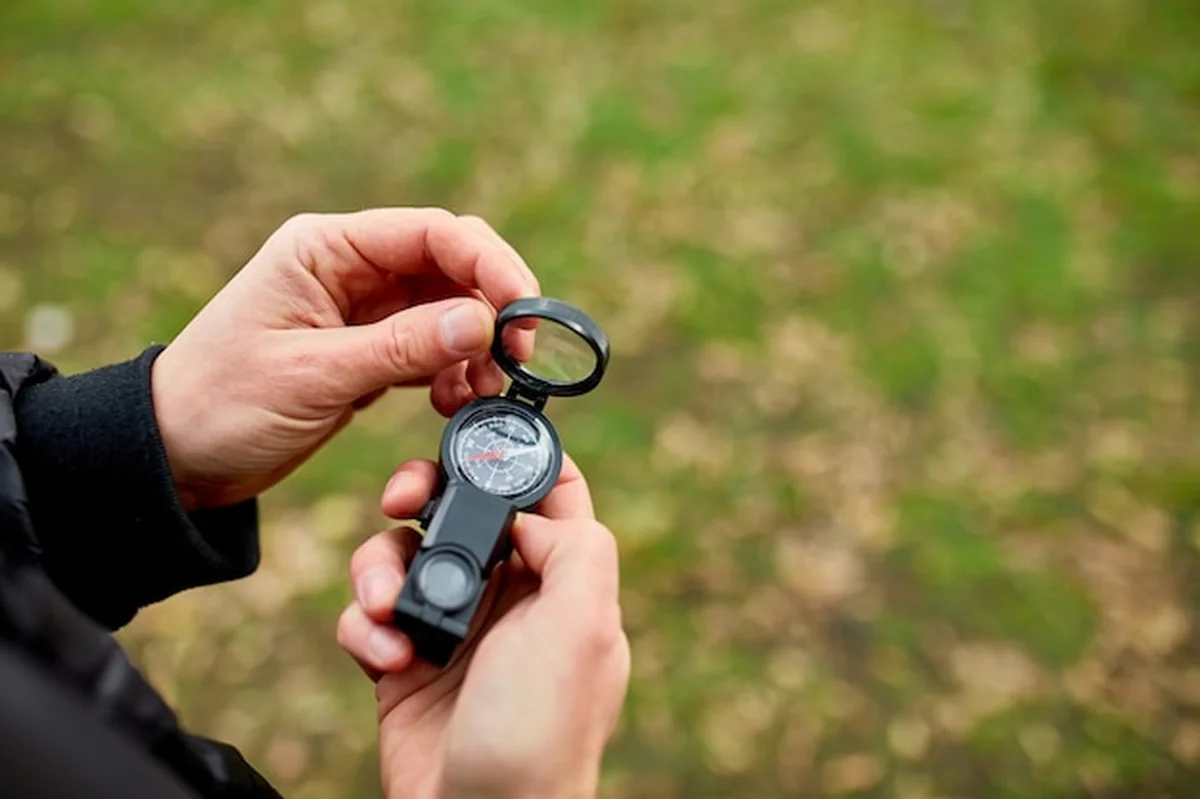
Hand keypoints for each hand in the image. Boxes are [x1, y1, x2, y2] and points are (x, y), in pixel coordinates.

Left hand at [150, 208, 539, 509]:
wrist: (176, 457)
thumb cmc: (223, 404)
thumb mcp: (313, 375)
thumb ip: (401, 347)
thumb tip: (483, 322)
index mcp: (325, 249)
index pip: (430, 232)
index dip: (488, 264)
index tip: (524, 311)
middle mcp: (349, 268)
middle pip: (450, 265)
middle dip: (493, 306)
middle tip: (518, 356)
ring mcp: (363, 309)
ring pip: (450, 308)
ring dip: (478, 345)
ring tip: (483, 391)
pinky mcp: (369, 349)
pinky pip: (433, 347)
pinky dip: (456, 371)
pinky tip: (457, 401)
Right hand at [337, 456, 630, 798]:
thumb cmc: (538, 734)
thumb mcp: (582, 628)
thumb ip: (576, 546)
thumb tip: (531, 511)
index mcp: (564, 580)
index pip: (548, 491)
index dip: (512, 454)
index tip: (468, 433)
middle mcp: (511, 595)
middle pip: (462, 506)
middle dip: (423, 494)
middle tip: (399, 499)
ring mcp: (456, 626)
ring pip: (404, 553)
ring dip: (379, 571)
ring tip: (385, 614)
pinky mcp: (404, 661)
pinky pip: (370, 613)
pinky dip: (365, 627)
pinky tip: (385, 661)